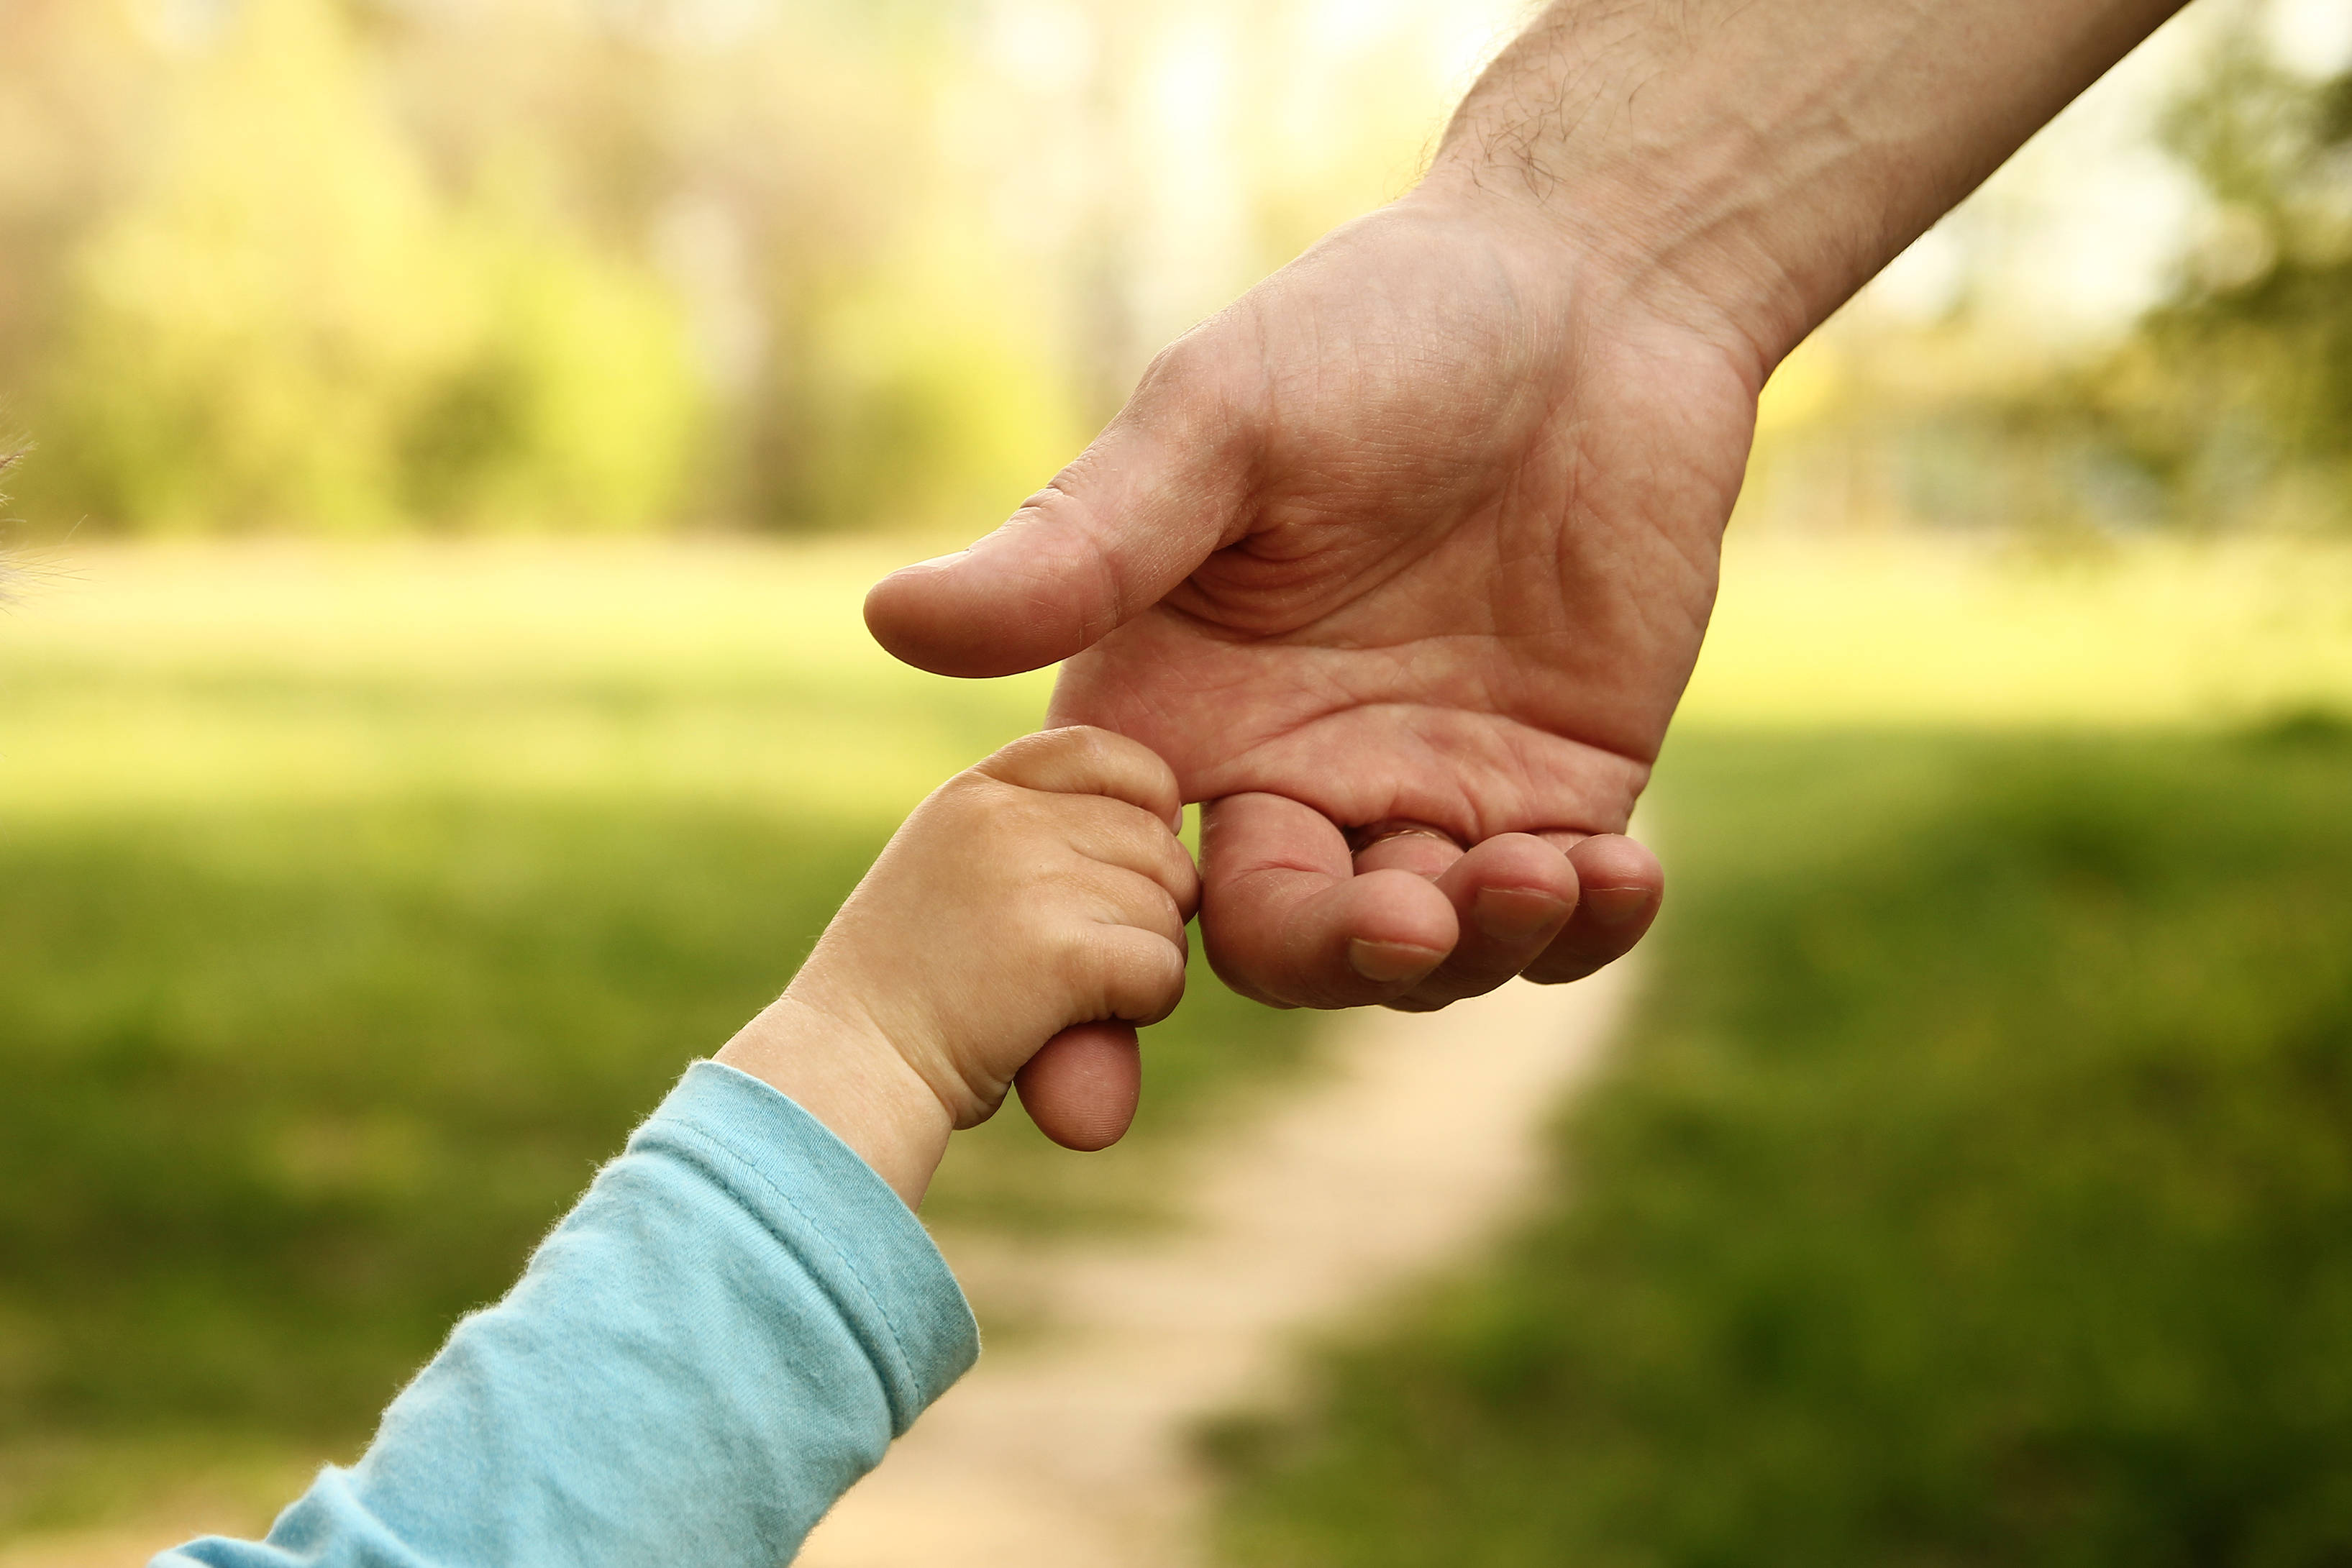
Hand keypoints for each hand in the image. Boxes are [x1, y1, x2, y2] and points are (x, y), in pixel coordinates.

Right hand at [717, 727, 1196, 1203]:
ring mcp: (1033, 880)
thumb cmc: (906, 990)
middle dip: (1155, 902)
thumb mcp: (945, 868)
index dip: (1147, 796)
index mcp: (973, 794)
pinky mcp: (1062, 952)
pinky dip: (1147, 1005)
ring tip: (1077, 995)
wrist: (851, 1068)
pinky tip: (1088, 1023)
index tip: (1141, 850)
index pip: (1098, 751)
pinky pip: (1162, 967)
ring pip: (1166, 910)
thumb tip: (1162, 824)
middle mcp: (1005, 820)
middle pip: (1153, 841)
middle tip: (1100, 954)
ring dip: (1147, 960)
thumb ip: (1024, 832)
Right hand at [865, 182, 1762, 1009]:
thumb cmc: (1374, 330)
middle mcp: (1293, 771)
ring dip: (1465, 946)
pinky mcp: (1564, 789)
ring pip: (1424, 947)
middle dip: (1331, 958)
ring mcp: (1431, 789)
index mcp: (1178, 708)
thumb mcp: (1217, 425)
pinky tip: (1616, 876)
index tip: (1081, 1100)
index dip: (1090, 994)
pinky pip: (1560, 911)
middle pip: (1284, 944)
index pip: (1114, 887)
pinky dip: (1583, 926)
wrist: (1590, 292)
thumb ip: (1083, 545)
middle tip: (1394, 917)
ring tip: (1520, 875)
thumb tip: (889, 622)